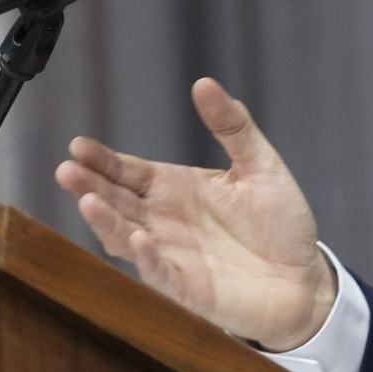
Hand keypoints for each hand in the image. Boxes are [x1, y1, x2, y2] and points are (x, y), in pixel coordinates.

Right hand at [54, 78, 335, 351]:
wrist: (304, 277)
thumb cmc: (280, 223)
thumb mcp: (260, 165)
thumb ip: (233, 127)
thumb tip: (205, 83)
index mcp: (177, 189)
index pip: (129, 172)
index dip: (104, 160)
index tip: (79, 146)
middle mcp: (165, 221)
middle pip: (117, 201)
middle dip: (90, 185)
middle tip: (67, 169)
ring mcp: (172, 255)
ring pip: (125, 237)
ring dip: (105, 220)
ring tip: (87, 200)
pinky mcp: (187, 288)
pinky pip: (159, 272)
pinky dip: (146, 256)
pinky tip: (138, 238)